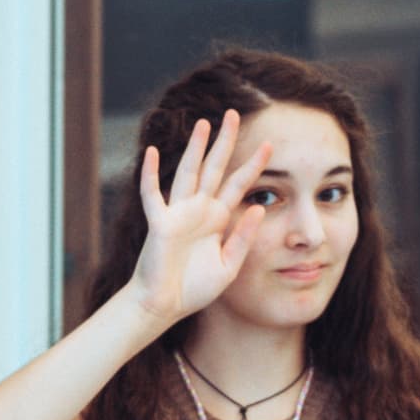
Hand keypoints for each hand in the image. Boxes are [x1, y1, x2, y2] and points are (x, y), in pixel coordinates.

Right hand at [125, 111, 272, 323]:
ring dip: (194, 149)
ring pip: (188, 173)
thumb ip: (243, 237)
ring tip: (204, 124)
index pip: (239, 184)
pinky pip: (153, 195)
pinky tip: (150, 152)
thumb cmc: (195, 288)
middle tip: (234, 114)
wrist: (166, 305)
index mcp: (217, 218)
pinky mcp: (160, 224)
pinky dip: (149, 174)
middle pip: (214, 168)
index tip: (270, 145)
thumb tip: (258, 207)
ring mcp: (178, 214)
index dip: (253, 165)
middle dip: (224, 142)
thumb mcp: (229, 265)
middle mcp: (199, 210)